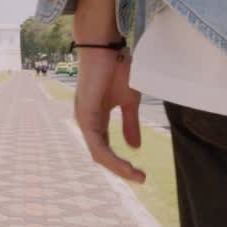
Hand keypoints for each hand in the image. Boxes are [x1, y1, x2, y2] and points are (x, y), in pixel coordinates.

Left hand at [75, 48, 144, 182]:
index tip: (142, 174)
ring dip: (118, 168)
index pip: (106, 149)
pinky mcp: (86, 116)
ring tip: (136, 176)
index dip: (122, 163)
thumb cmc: (117, 68)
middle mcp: (87, 123)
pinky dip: (112, 158)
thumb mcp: (130, 101)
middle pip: (101, 156)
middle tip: (141, 179)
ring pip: (99, 155)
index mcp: (96, 120)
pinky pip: (97, 145)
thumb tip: (135, 148)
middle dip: (121, 170)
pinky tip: (125, 165)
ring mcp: (84, 120)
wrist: (107, 47)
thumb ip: (130, 123)